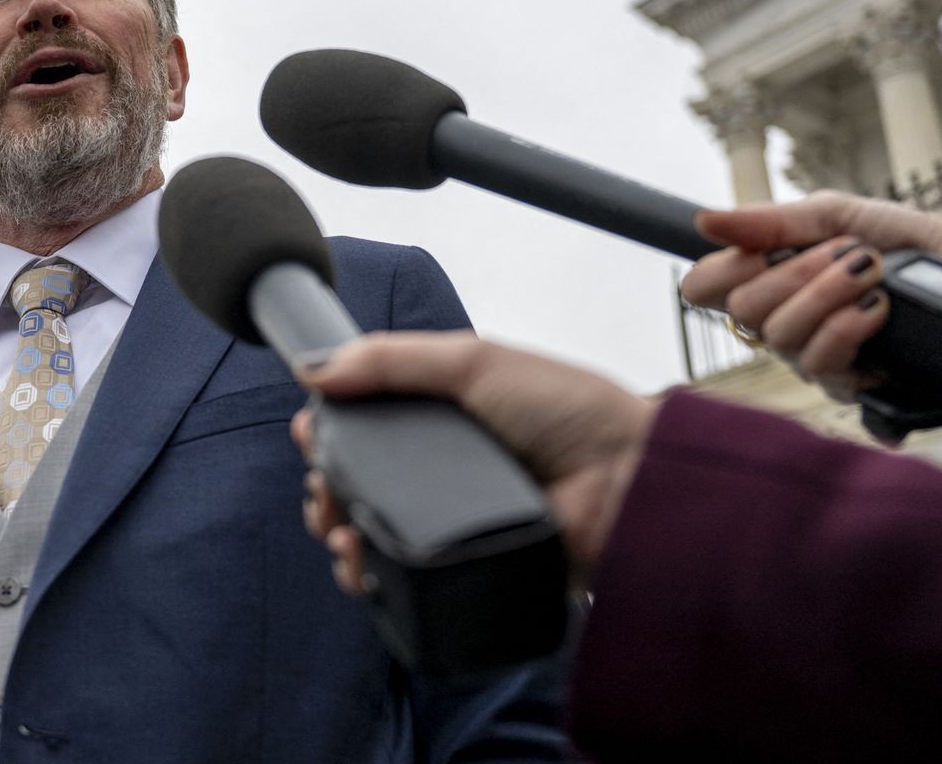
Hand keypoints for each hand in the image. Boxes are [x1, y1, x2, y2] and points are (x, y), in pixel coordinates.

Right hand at [291, 333, 656, 593]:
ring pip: (371, 535)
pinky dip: (373, 578)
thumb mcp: (474, 362)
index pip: (363, 423)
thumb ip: (391, 360)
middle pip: (355, 483)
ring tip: (339, 530)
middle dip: (324, 487)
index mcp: (440, 416)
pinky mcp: (464, 570)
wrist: (630, 483)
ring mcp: (451, 523)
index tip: (311, 431)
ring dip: (339, 532)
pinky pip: (405, 580)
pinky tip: (362, 567)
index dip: (328, 430)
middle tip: (322, 490)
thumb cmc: (571, 412)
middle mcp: (441, 470)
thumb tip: (313, 368)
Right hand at [680, 191, 941, 400]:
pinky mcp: (851, 386)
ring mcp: (813, 359)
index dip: (722, 269)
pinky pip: (821, 364)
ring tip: (872, 272)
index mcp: (770, 281)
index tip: (763, 250)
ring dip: (827, 294)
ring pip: (780, 337)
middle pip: (742, 310)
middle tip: (849, 253)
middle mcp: (782, 326)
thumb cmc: (912, 245)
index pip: (703, 288)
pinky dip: (847, 327)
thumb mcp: (840, 215)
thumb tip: (703, 220)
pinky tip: (879, 308)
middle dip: (797, 273)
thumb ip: (772, 221)